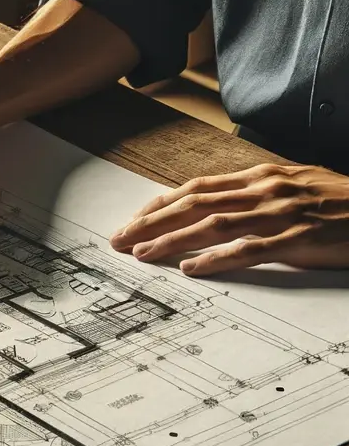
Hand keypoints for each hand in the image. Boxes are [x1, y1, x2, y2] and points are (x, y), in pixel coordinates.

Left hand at [109, 163, 348, 275]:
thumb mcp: (292, 189)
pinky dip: (217, 259)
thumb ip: (254, 197)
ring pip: (214, 224)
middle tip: (119, 240)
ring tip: (143, 255)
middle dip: (151, 222)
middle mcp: (265, 189)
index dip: (159, 205)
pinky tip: (192, 268)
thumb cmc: (341, 203)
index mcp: (260, 177)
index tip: (131, 221)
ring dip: (173, 240)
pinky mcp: (302, 237)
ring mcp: (283, 212)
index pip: (195, 188)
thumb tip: (214, 209)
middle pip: (194, 203)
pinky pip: (251, 248)